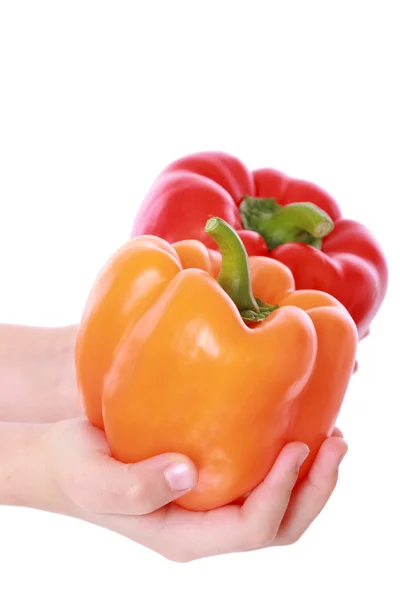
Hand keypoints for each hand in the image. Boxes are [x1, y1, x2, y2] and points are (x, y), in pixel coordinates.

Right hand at [43, 419, 346, 561]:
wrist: (66, 459)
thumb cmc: (75, 468)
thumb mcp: (94, 478)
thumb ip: (135, 486)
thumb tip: (188, 472)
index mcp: (182, 536)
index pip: (248, 530)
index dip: (279, 493)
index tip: (295, 447)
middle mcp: (205, 526)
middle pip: (277, 526)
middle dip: (314, 490)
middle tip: (336, 442)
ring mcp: (211, 506)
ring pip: (277, 507)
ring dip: (311, 477)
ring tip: (332, 436)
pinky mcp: (212, 479)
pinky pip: (261, 480)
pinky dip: (290, 461)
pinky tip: (297, 427)